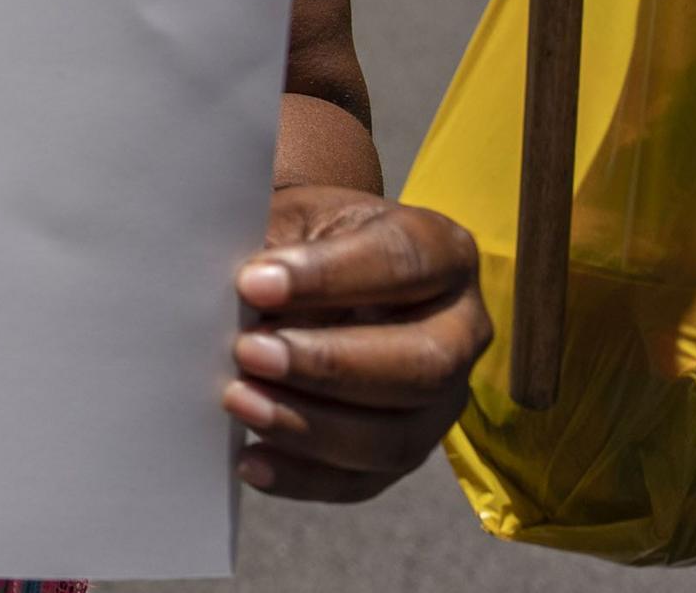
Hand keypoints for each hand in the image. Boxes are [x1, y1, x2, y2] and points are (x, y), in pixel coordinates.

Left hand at [227, 188, 489, 502]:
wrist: (308, 271)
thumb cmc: (305, 236)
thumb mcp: (293, 216)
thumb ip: (274, 247)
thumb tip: (236, 296)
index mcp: (441, 251)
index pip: (402, 263)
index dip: (329, 276)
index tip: (252, 282)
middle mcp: (458, 330)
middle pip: (421, 365)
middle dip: (329, 365)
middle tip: (248, 351)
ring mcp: (440, 400)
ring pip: (397, 437)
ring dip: (312, 427)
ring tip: (239, 401)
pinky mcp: (405, 449)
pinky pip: (364, 480)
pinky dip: (303, 477)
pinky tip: (250, 459)